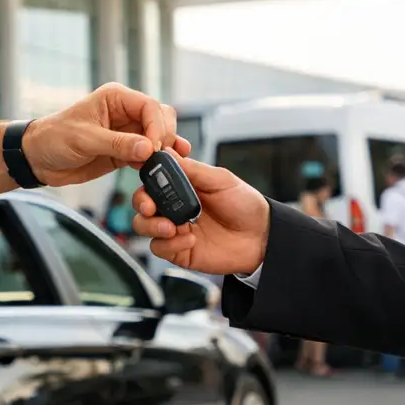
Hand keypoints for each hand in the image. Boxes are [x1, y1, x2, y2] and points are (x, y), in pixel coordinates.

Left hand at [22, 83, 190, 185]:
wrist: (38, 159)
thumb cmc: (53, 139)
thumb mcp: (84, 139)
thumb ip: (118, 144)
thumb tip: (148, 148)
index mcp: (116, 98)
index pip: (149, 106)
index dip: (157, 126)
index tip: (154, 147)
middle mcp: (125, 112)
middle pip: (160, 118)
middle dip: (164, 136)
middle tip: (160, 157)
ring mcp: (126, 133)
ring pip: (158, 137)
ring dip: (164, 150)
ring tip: (168, 166)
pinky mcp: (124, 152)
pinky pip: (147, 155)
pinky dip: (155, 163)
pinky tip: (158, 172)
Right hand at [132, 156, 270, 275]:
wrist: (262, 236)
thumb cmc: (245, 204)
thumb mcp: (220, 180)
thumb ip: (192, 169)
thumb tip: (167, 153)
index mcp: (183, 187)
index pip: (152, 181)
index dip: (145, 182)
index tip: (148, 184)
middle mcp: (175, 207)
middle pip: (142, 205)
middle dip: (142, 205)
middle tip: (151, 208)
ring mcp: (176, 229)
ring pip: (144, 227)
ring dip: (153, 226)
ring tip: (172, 227)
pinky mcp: (180, 251)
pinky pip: (160, 248)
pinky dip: (170, 244)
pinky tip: (191, 239)